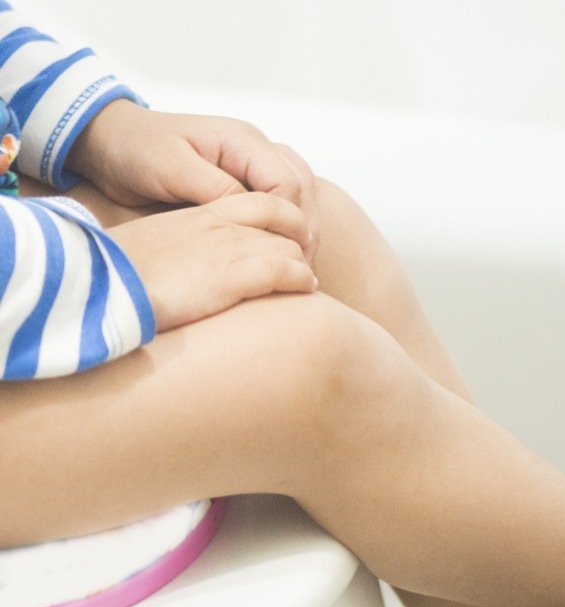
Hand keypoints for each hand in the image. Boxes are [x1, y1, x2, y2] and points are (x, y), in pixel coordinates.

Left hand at [66, 100, 318, 259]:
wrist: (109, 142)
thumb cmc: (135, 150)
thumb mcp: (171, 169)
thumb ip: (216, 189)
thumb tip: (255, 214)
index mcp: (243, 141)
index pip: (289, 183)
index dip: (294, 221)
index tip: (289, 256)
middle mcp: (256, 149)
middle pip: (303, 189)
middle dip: (306, 228)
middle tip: (303, 268)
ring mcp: (252, 162)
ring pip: (300, 193)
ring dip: (302, 226)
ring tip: (299, 262)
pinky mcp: (243, 178)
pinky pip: (280, 199)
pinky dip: (287, 223)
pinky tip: (282, 247)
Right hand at [106, 192, 316, 332]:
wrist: (91, 280)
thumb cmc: (116, 265)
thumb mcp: (159, 240)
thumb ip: (190, 239)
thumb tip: (206, 258)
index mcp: (199, 210)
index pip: (260, 197)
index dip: (284, 215)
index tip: (292, 236)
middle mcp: (219, 219)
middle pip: (284, 211)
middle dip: (303, 232)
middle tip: (308, 256)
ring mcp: (227, 244)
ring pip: (289, 241)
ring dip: (304, 258)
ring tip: (309, 276)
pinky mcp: (230, 273)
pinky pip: (283, 269)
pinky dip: (300, 278)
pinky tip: (305, 287)